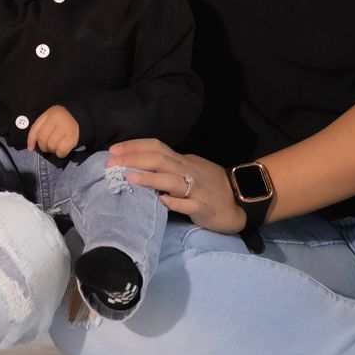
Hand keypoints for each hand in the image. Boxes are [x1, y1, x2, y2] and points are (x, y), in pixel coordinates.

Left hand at [26, 104, 79, 157]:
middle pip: (43, 139)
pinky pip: (61, 150)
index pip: (35, 130)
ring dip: (52, 150)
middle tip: (48, 146)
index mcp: (49, 114)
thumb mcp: (48, 119)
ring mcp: (66, 128)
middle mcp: (57, 119)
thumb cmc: (61, 120)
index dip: (31, 141)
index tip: (31, 148)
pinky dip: (60, 153)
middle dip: (43, 146)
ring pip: (52, 145)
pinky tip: (61, 151)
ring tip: (56, 146)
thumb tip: (30, 147)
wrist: (80, 116)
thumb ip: (38, 130)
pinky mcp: (73, 137)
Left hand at [107, 138, 244, 234]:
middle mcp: (188, 171)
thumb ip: (170, 169)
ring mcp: (197, 190)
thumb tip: (142, 168)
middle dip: (133, 159)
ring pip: (171, 180)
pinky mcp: (204, 208)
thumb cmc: (212, 186)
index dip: (134, 146)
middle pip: (159, 159)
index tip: (113, 150)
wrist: (242, 201)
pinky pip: (188, 205)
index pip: (157, 147)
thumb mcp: (191, 171)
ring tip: (128, 178)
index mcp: (184, 161)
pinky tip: (162, 202)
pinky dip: (175, 203)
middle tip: (111, 163)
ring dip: (149, 178)